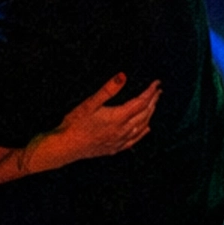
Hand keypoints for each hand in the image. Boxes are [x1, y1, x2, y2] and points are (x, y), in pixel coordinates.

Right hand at [32, 73, 160, 166]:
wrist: (65, 147)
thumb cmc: (75, 124)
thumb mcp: (90, 103)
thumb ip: (108, 90)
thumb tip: (123, 76)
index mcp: (118, 118)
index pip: (141, 102)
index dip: (150, 92)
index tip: (156, 83)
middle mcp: (122, 130)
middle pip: (144, 114)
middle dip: (153, 101)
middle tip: (158, 91)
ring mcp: (119, 141)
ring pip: (141, 127)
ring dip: (150, 115)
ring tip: (155, 105)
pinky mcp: (114, 148)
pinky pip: (134, 140)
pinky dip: (143, 133)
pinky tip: (146, 129)